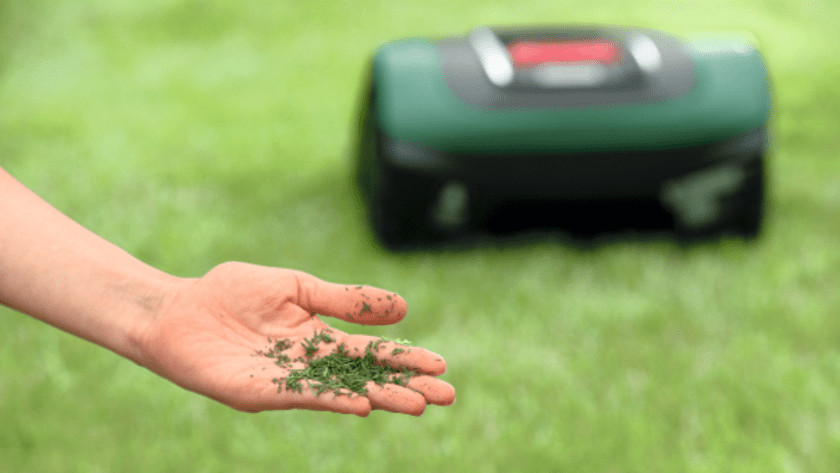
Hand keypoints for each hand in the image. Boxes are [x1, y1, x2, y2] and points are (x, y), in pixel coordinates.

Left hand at [136, 262, 454, 415]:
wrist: (178, 309)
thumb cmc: (231, 293)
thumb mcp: (297, 288)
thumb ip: (344, 300)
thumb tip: (401, 307)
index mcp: (319, 337)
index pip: (371, 351)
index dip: (404, 358)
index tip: (440, 365)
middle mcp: (309, 365)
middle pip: (365, 377)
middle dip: (405, 386)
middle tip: (446, 396)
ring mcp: (286, 381)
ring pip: (341, 392)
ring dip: (380, 399)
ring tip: (417, 405)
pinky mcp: (259, 391)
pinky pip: (301, 397)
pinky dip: (332, 401)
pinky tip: (360, 405)